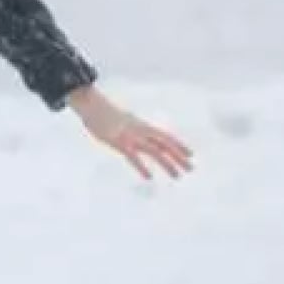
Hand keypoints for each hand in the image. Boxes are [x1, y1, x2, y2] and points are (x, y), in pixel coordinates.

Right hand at [66, 85, 192, 179]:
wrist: (93, 106)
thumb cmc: (106, 114)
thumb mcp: (125, 120)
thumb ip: (135, 129)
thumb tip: (140, 134)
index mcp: (143, 126)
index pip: (165, 136)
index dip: (179, 145)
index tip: (190, 154)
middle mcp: (141, 131)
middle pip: (165, 144)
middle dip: (179, 156)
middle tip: (191, 168)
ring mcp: (131, 137)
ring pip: (154, 151)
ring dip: (167, 164)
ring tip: (177, 176)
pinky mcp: (119, 142)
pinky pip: (133, 157)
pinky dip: (142, 167)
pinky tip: (149, 176)